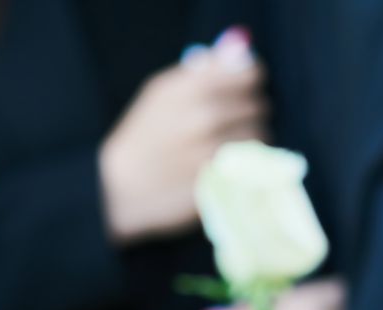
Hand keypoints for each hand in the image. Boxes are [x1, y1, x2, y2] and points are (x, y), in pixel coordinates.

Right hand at [99, 38, 267, 244]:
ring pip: (260, 134)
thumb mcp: (163, 92)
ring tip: (230, 143)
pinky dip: (248, 161)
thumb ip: (203, 71)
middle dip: (250, 111)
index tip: (244, 88)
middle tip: (235, 120)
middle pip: (258, 105)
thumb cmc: (144, 134)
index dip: (250, 81)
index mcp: (191, 87)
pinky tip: (231, 162)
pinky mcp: (222, 177)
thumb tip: (240, 51)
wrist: (122, 185)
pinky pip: (254, 162)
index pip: (249, 75)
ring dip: (252, 138)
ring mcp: (215, 148)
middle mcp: (205, 114)